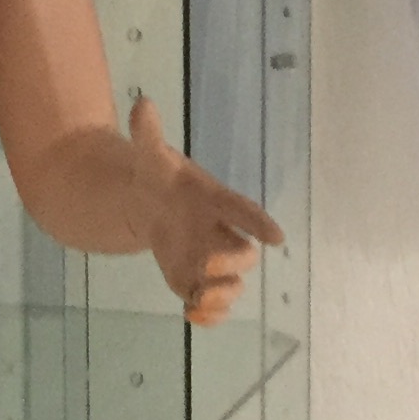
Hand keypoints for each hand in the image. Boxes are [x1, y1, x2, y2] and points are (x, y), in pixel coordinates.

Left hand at [128, 94, 284, 326]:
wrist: (146, 201)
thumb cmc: (156, 174)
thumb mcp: (148, 155)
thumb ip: (148, 135)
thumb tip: (142, 103)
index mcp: (214, 200)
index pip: (241, 209)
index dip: (258, 222)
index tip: (276, 237)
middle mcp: (220, 232)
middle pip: (242, 252)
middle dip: (232, 262)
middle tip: (208, 266)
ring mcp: (210, 259)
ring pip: (231, 284)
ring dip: (221, 296)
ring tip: (199, 302)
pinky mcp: (194, 280)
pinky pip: (212, 302)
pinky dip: (208, 315)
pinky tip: (191, 317)